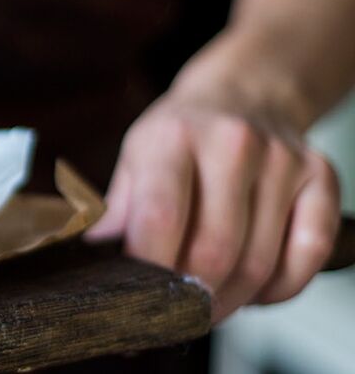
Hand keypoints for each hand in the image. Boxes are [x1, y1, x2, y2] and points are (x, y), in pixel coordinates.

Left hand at [84, 90, 340, 321]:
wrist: (242, 94)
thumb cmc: (179, 138)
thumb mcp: (134, 161)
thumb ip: (115, 216)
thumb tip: (90, 265)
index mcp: (172, 138)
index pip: (161, 219)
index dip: (149, 272)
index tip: (138, 300)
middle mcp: (233, 143)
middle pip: (214, 250)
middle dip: (191, 299)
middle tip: (175, 317)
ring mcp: (283, 160)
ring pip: (260, 262)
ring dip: (231, 301)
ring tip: (207, 306)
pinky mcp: (322, 177)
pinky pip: (309, 254)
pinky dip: (280, 288)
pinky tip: (254, 290)